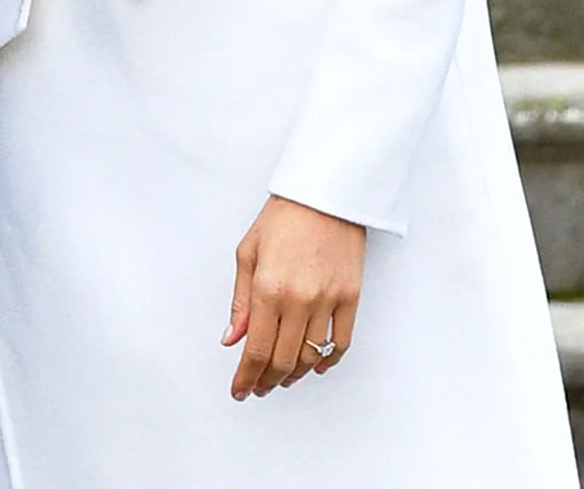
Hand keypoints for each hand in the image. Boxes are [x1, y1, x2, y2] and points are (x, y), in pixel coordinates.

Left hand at [222, 196, 363, 398]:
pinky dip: (326, 360)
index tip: (240, 389)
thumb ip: (241, 300)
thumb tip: (232, 338)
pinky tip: (314, 366)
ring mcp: (328, 300)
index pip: (256, 349)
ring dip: (293, 375)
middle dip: (267, 381)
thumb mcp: (248, 252)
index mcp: (268, 287)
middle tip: (258, 387)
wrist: (325, 193)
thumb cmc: (284, 217)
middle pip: (282, 360)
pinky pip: (341, 343)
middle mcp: (298, 299)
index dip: (246, 376)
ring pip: (310, 357)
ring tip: (281, 378)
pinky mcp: (351, 297)